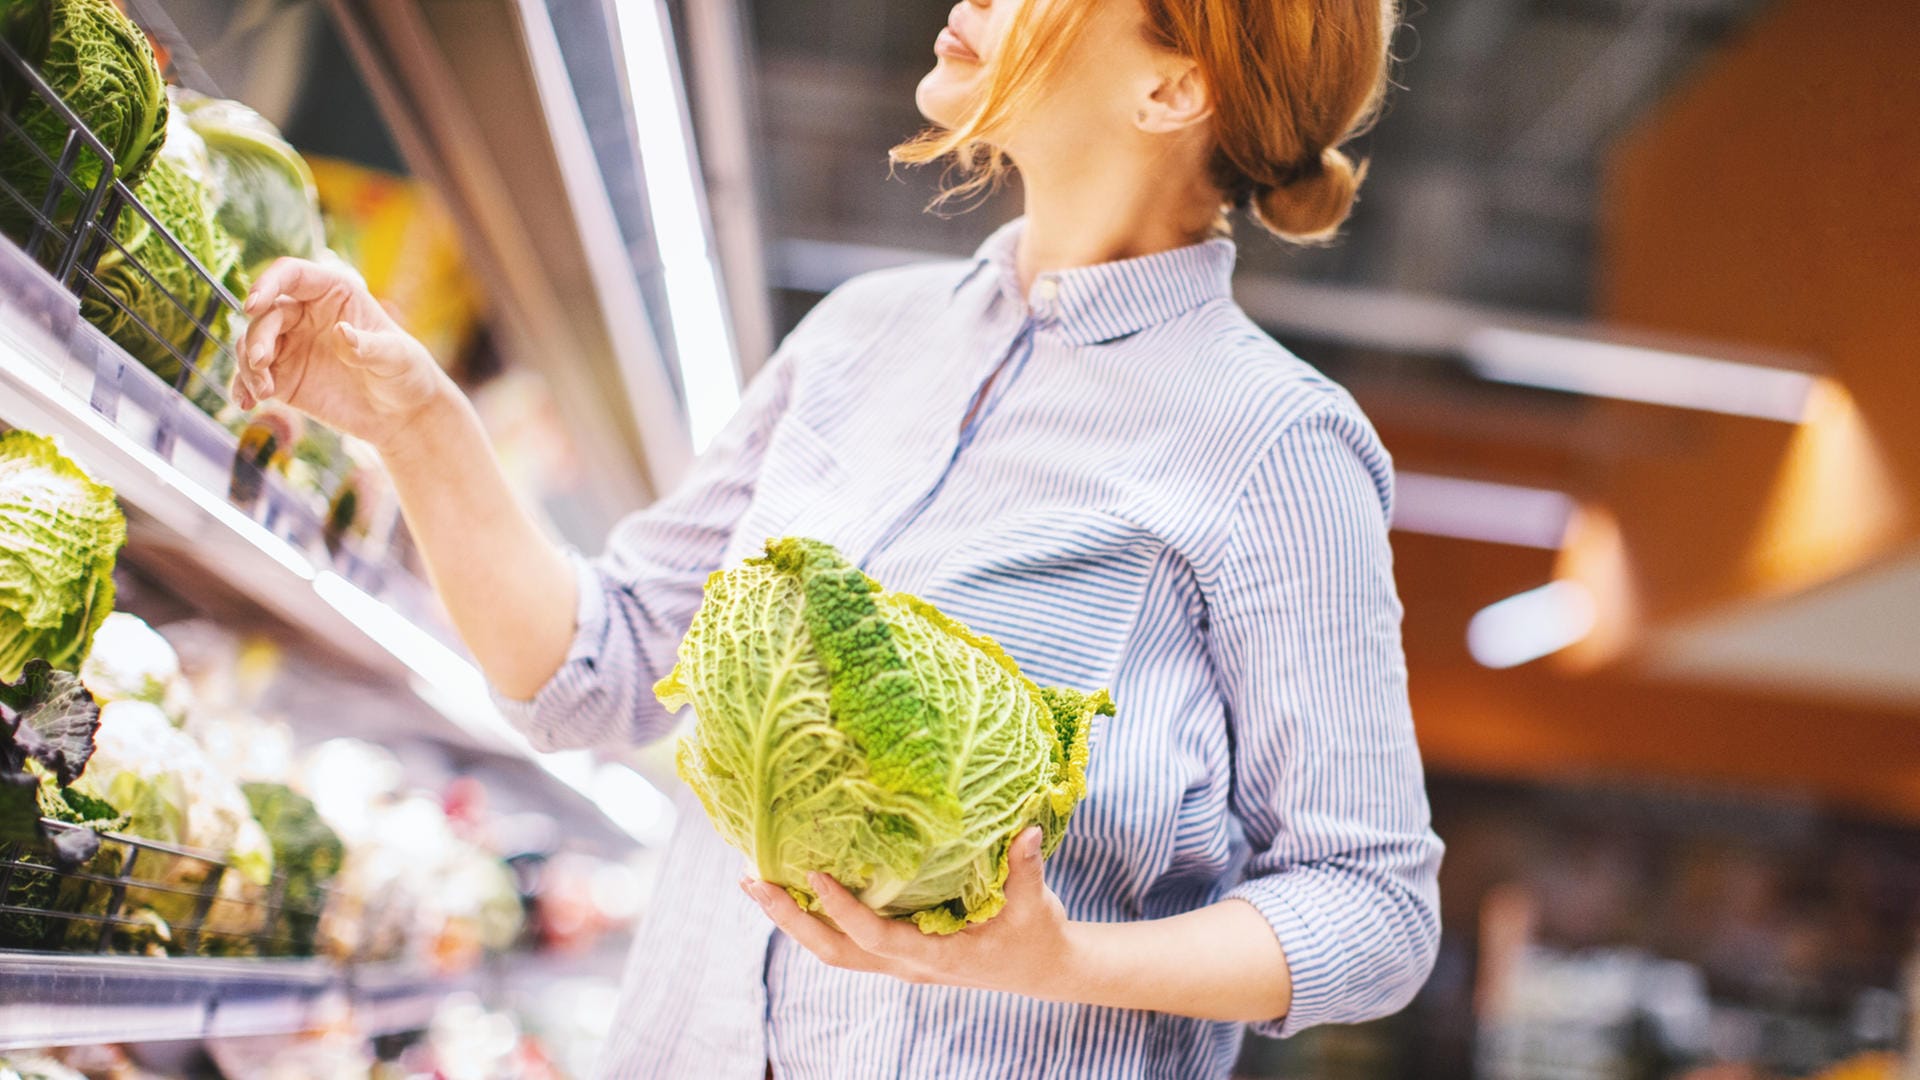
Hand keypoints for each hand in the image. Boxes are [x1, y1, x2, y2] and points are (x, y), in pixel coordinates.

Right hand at [232, 257, 451, 451]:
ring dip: (247, 365)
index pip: (292, 275)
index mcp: (334, 294)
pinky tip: (243, 402)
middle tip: (260, 364)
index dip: (268, 284)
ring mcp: (291, 345)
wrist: (401, 414)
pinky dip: (242, 386)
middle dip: (257, 337)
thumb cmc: (405, 373)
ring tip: (263, 392)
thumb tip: (340, 332)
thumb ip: (369, 346)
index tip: (253, 306)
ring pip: (251, 343)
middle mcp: (306, 314)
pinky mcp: (283, 376)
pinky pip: (251, 376)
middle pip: (267, 314)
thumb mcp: (397, 357)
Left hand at [741, 827, 1073, 995]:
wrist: (1041, 970)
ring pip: (832, 950)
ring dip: (791, 920)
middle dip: (789, 919)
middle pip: (833, 951)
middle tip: (752, 881)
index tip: (813, 875)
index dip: (843, 909)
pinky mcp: (897, 953)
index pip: (876, 936)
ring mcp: (899, 962)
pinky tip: (795, 890)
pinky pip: (844, 940)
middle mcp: (908, 964)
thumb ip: (1026, 869)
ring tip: (755, 884)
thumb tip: (1029, 830)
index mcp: (936, 955)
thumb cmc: (1036, 935)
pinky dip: (813, 919)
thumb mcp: (1035, 905)